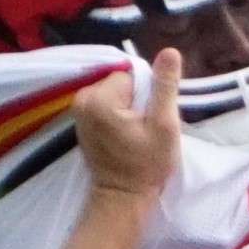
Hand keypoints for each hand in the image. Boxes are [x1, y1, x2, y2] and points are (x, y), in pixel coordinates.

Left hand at [72, 48, 179, 200]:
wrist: (122, 197)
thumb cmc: (146, 165)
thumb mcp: (164, 124)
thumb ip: (165, 86)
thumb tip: (169, 51)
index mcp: (99, 98)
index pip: (132, 75)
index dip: (148, 93)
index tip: (151, 117)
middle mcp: (82, 100)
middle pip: (122, 82)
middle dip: (138, 99)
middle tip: (145, 127)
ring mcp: (78, 111)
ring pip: (115, 93)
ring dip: (129, 108)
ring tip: (135, 133)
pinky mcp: (81, 121)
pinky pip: (106, 104)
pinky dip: (118, 115)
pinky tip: (125, 135)